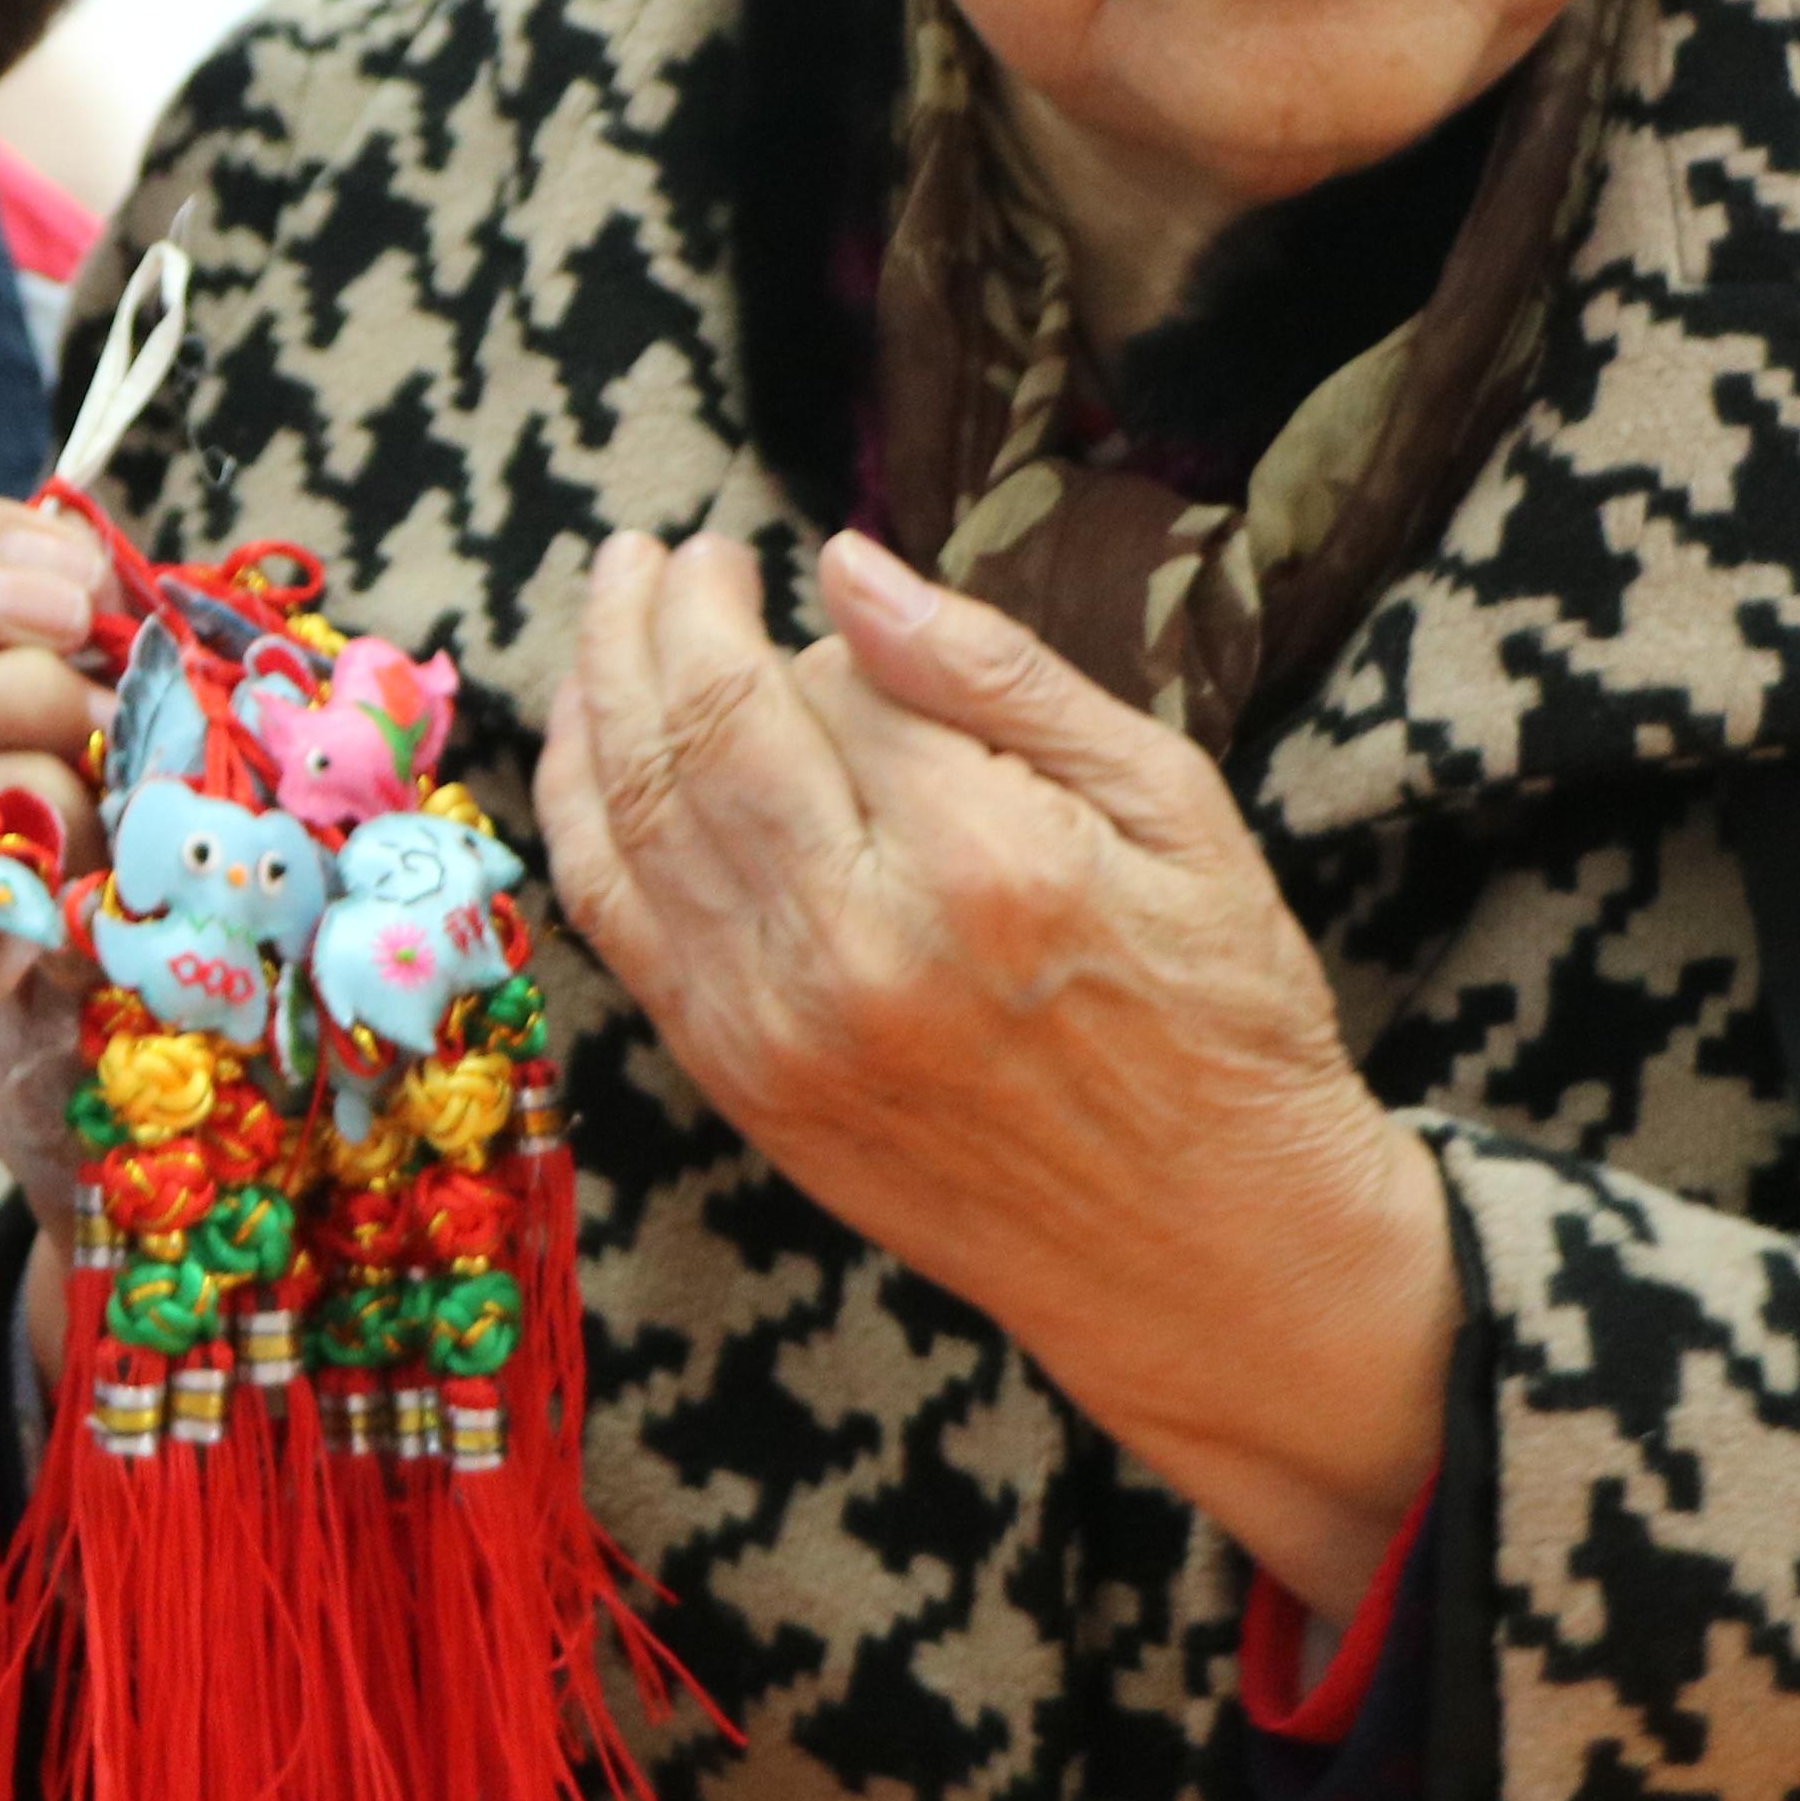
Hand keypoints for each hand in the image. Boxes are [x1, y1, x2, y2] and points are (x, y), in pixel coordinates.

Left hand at [533, 525, 1452, 1613]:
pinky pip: (614, 917)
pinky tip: (586, 733)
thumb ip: (998, 675)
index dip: (813, 619)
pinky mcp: (739, 1083)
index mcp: (984, 861)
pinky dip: (580, 808)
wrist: (1210, 1252)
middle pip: (703, 726)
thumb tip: (849, 566)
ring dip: (603, 683)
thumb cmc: (1220, 1016)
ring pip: (634, 813)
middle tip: (669, 548)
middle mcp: (858, 945)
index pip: (833, 679)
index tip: (810, 576)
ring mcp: (779, 1025)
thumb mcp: (1173, 807)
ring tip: (614, 596)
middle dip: (665, 609)